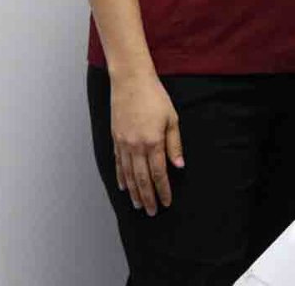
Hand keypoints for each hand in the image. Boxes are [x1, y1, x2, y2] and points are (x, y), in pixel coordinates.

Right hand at [109, 72, 183, 215]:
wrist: (131, 82)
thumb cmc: (155, 98)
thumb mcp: (172, 119)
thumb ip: (174, 144)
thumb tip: (179, 166)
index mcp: (153, 142)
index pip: (159, 174)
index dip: (163, 190)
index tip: (167, 202)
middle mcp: (136, 147)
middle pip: (142, 179)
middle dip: (148, 197)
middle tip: (152, 212)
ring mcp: (123, 144)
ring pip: (128, 175)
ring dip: (134, 192)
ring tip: (139, 205)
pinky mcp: (115, 139)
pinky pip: (118, 164)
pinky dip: (121, 177)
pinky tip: (124, 187)